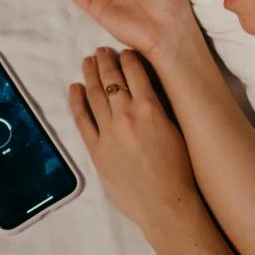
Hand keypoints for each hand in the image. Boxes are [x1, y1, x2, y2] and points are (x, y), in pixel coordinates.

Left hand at [69, 47, 199, 232]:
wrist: (166, 204)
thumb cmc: (179, 170)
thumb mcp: (176, 130)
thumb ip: (160, 108)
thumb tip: (147, 89)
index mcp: (150, 109)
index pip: (135, 72)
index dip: (128, 58)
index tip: (123, 51)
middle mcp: (127, 116)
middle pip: (111, 79)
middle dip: (105, 61)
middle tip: (101, 50)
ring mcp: (108, 132)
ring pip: (94, 94)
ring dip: (90, 74)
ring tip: (88, 61)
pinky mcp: (96, 150)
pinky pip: (82, 119)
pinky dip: (76, 101)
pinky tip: (74, 88)